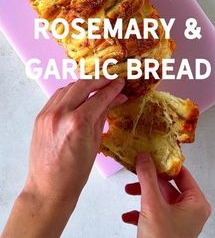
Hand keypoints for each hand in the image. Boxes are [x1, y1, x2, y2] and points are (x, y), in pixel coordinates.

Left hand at [2, 77, 126, 237]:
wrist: (49, 187)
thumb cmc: (75, 172)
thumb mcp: (96, 142)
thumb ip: (104, 114)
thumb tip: (116, 98)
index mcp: (78, 123)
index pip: (99, 97)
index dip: (112, 88)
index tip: (120, 83)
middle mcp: (61, 114)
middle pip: (83, 85)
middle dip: (99, 81)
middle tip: (111, 81)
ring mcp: (48, 113)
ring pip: (69, 87)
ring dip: (84, 84)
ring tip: (96, 87)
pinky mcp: (40, 116)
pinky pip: (57, 96)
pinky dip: (70, 92)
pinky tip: (79, 96)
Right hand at [122, 153, 210, 237]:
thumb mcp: (153, 204)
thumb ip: (147, 177)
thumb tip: (144, 157)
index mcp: (195, 203)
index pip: (181, 173)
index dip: (165, 163)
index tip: (151, 154)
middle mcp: (190, 211)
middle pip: (167, 185)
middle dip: (148, 180)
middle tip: (136, 170)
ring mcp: (178, 221)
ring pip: (158, 198)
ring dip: (142, 194)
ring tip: (129, 190)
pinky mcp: (166, 230)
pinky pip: (153, 213)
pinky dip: (140, 211)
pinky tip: (128, 214)